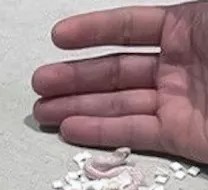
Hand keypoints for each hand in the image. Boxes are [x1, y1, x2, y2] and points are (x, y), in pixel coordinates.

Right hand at [33, 3, 207, 162]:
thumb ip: (187, 14)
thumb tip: (134, 18)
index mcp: (189, 30)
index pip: (131, 28)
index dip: (93, 31)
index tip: (59, 37)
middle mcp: (180, 66)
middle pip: (115, 70)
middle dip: (74, 77)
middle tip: (41, 83)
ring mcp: (179, 102)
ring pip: (117, 103)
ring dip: (77, 107)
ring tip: (43, 110)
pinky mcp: (181, 135)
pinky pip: (133, 132)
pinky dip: (100, 131)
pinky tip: (70, 128)